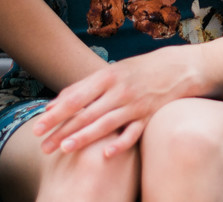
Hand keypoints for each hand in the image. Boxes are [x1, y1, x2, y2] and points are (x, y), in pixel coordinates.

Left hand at [32, 47, 199, 157]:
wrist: (183, 67)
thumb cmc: (143, 69)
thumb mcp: (114, 71)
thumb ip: (86, 87)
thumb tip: (55, 103)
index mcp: (108, 76)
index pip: (76, 97)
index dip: (55, 113)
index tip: (38, 126)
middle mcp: (120, 90)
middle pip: (86, 113)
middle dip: (62, 129)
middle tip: (43, 145)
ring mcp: (135, 104)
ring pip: (105, 123)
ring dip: (84, 137)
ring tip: (64, 148)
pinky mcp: (150, 117)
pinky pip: (133, 133)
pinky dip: (120, 144)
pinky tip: (106, 154)